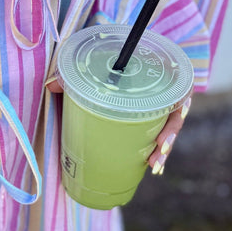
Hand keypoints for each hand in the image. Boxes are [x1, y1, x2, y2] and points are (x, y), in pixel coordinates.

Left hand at [45, 76, 192, 175]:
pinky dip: (154, 153)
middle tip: (160, 148)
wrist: (113, 63)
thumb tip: (50, 85)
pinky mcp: (146, 123)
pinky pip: (154, 138)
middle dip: (170, 135)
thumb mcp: (95, 65)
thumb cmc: (109, 62)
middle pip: (174, 115)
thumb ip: (74, 73)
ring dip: (163, 150)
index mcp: (159, 76)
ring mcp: (155, 111)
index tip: (177, 116)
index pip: (178, 88)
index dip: (181, 104)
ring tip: (154, 165)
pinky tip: (153, 168)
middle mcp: (162, 94)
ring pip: (165, 131)